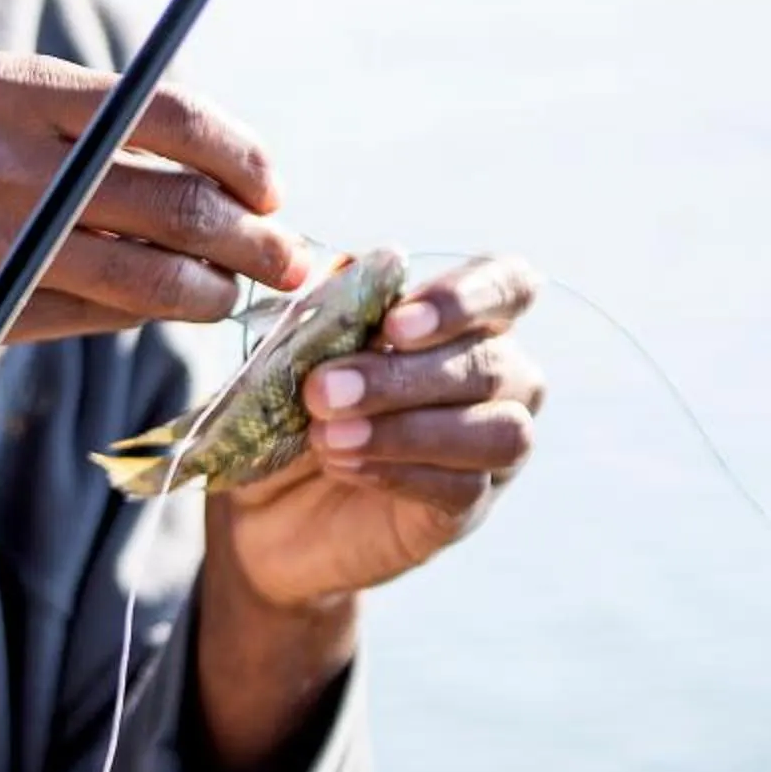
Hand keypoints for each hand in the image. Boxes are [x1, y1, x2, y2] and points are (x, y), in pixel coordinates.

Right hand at [0, 53, 308, 346]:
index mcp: (11, 90)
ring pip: (150, 277)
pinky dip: (141, 314)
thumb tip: (185, 157)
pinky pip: (93, 316)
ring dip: (213, 291)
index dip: (241, 155)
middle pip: (179, 205)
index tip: (271, 182)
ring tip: (237, 293)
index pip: (170, 117)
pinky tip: (159, 308)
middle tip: (291, 255)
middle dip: (256, 239)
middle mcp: (10, 162)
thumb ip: (68, 118)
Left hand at [213, 254, 544, 608]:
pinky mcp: (468, 507)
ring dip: (408, 429)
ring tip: (327, 436)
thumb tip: (352, 263)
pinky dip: (399, 472)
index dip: (466, 298)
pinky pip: (462, 487)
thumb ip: (326, 307)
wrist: (262, 506)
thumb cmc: (288, 406)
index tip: (396, 322)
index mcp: (463, 320)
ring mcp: (491, 447)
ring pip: (497, 431)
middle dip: (404, 375)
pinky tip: (344, 465)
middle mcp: (499, 378)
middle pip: (491, 364)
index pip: (508, 285)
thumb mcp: (292, 351)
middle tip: (322, 389)